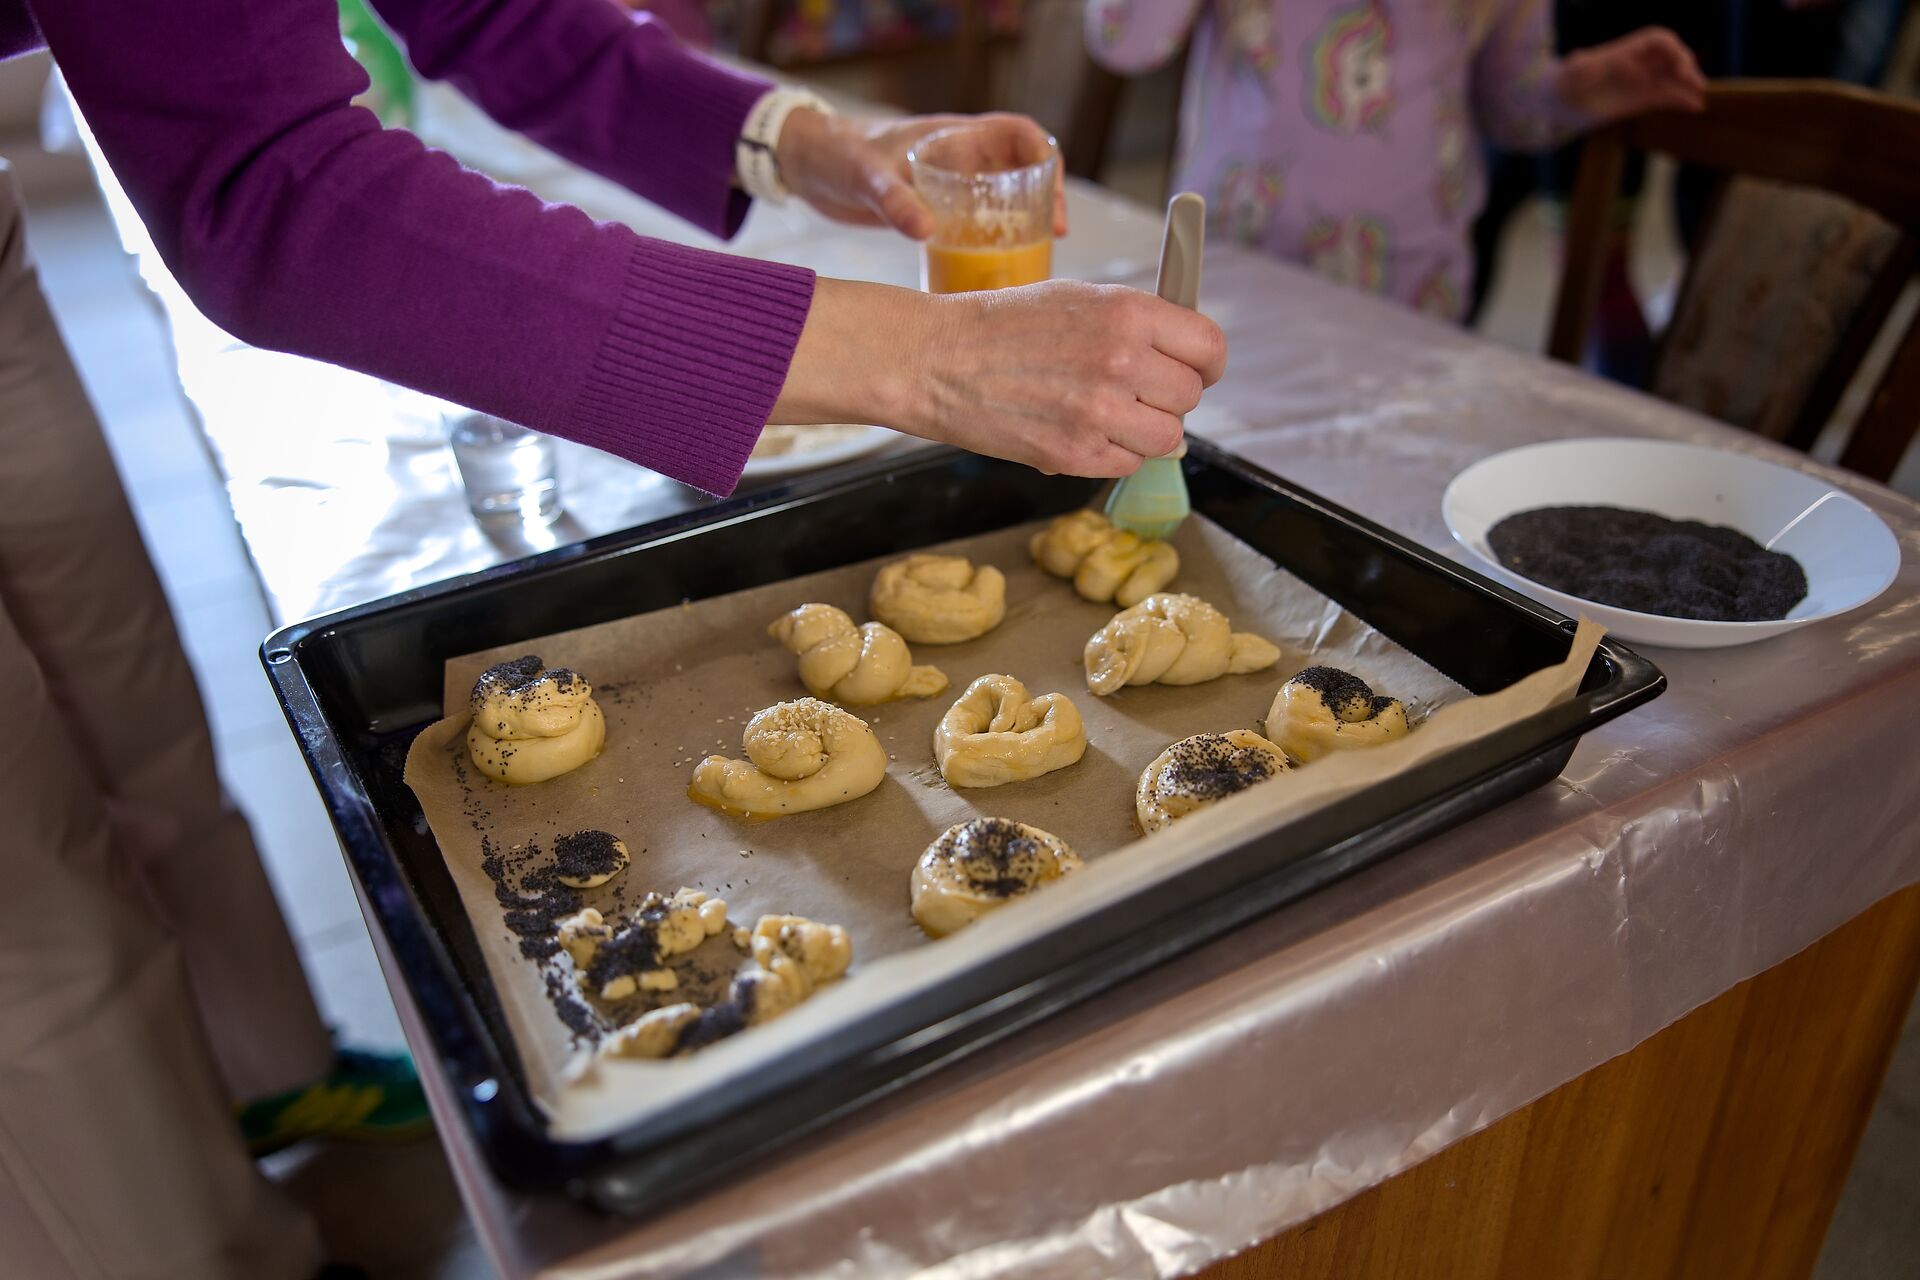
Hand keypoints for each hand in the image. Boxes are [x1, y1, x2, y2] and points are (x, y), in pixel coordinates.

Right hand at [771, 278, 1226, 476]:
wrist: (937, 359)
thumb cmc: (1001, 324)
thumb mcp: (1077, 298)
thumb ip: (1135, 324)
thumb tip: (1182, 360)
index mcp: (1127, 313)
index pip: (1208, 347)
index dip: (1206, 363)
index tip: (1196, 370)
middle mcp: (1121, 362)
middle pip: (1190, 396)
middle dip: (1168, 397)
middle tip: (1134, 392)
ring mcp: (1099, 413)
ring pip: (1167, 437)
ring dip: (1145, 431)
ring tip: (1108, 414)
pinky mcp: (1075, 455)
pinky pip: (1127, 464)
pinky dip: (1112, 454)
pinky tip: (1080, 430)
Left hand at [775, 109, 1069, 241]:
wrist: (805, 164)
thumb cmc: (836, 155)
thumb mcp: (865, 177)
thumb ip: (894, 200)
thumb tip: (928, 231)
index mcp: (953, 137)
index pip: (1019, 135)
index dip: (1045, 162)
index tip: (1051, 203)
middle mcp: (959, 158)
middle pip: (1021, 171)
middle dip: (1044, 201)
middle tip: (1051, 240)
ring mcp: (948, 184)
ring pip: (1001, 200)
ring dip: (1019, 225)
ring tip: (1029, 260)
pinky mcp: (933, 209)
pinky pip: (973, 223)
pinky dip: (986, 243)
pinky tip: (987, 272)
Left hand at [1557, 27, 1707, 122]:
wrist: (1561, 102)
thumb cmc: (1564, 82)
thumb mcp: (1570, 73)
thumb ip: (1579, 66)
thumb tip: (1580, 59)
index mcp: (1626, 51)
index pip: (1658, 40)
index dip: (1672, 49)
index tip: (1677, 65)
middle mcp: (1639, 63)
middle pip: (1672, 56)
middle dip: (1686, 65)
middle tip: (1695, 82)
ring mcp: (1643, 80)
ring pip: (1674, 77)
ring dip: (1689, 83)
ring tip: (1700, 94)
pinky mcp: (1643, 98)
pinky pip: (1669, 96)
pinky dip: (1683, 99)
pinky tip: (1696, 107)